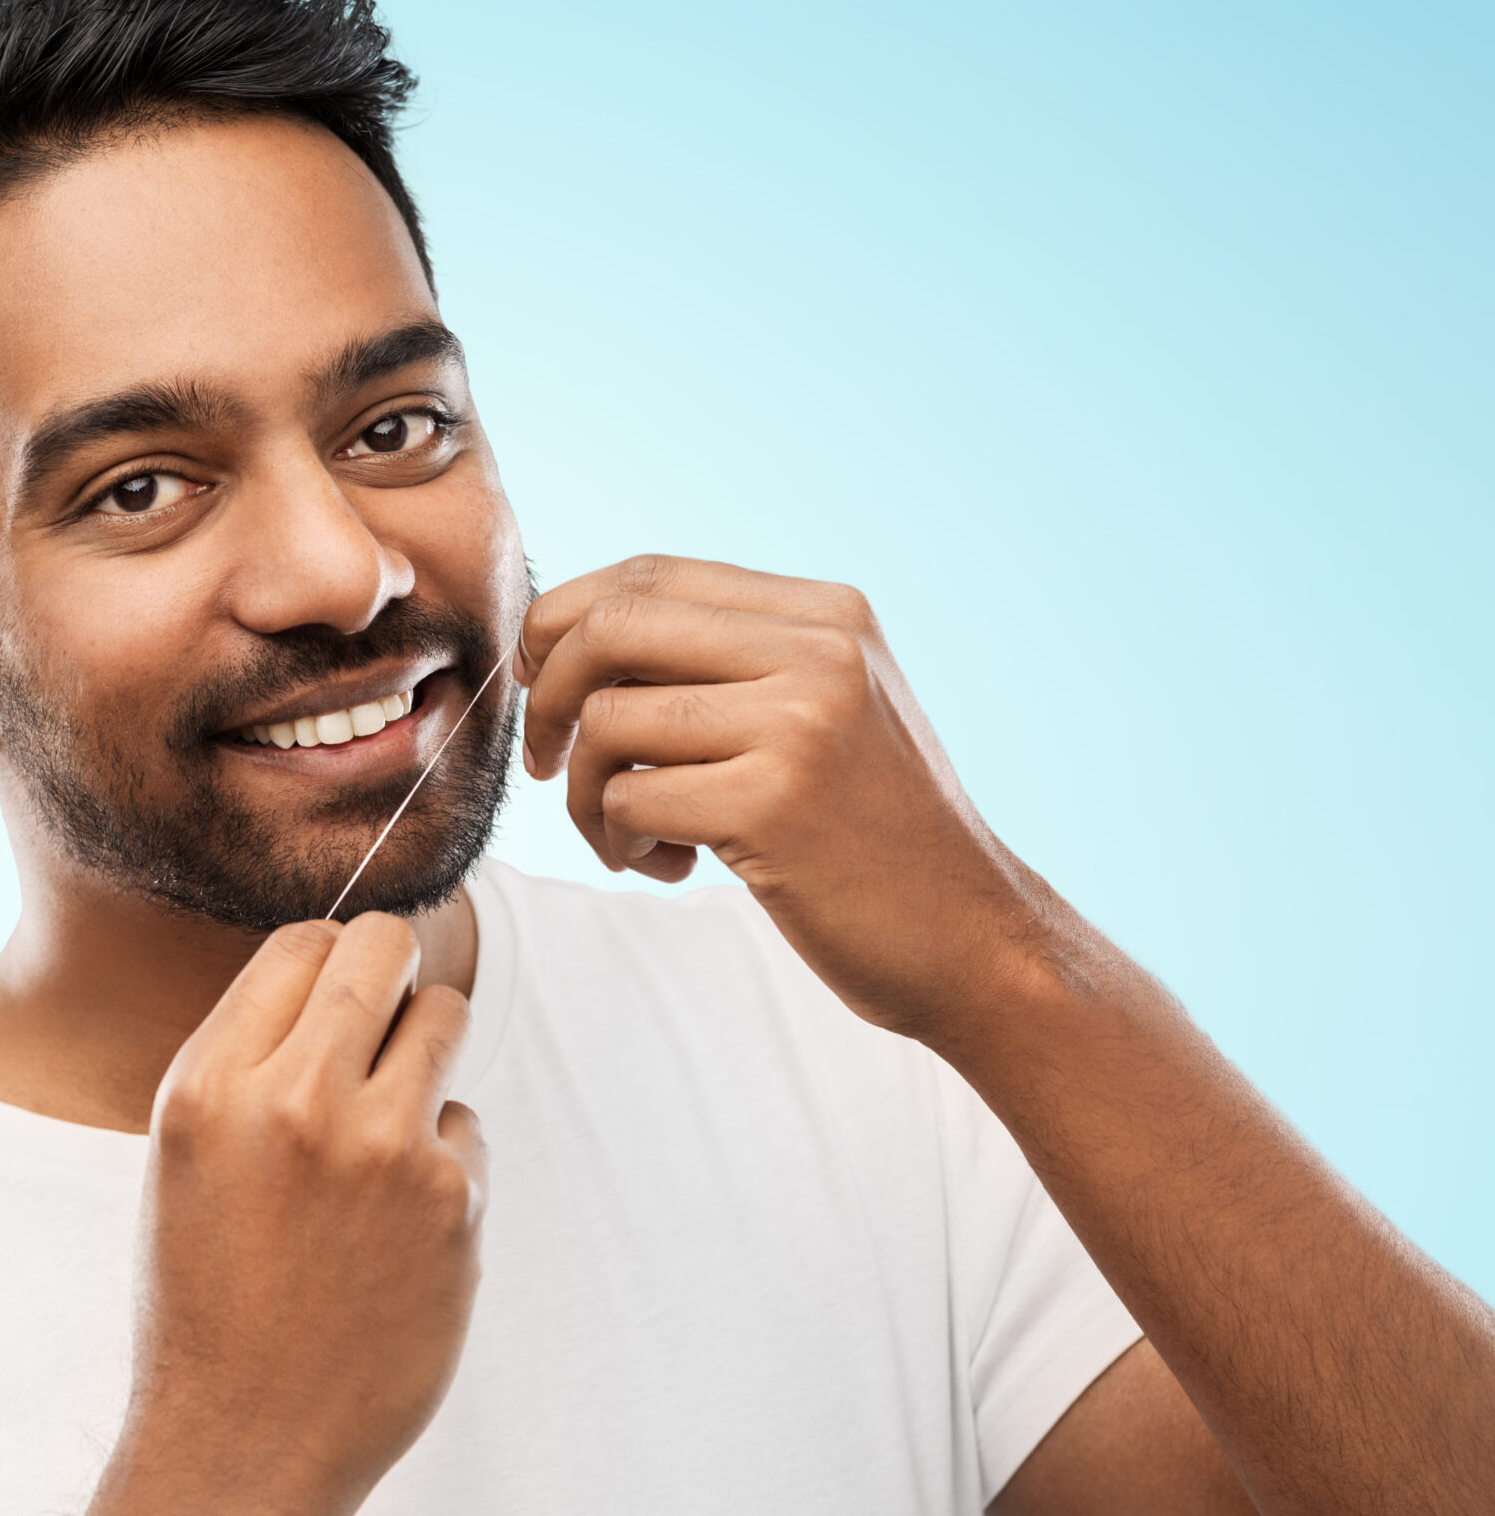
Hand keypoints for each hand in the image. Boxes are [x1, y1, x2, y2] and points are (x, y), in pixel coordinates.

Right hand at [78, 915, 486, 1515]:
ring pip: (446, 1017)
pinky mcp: (453, 1201)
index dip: (330, 956)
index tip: (340, 989)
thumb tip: (336, 966)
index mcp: (210, 1085)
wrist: (245, 1438)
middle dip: (393, 969)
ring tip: (388, 1121)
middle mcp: (295, 1100)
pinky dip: (443, 1159)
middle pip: (385, 946)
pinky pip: (468, 1125)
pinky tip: (395, 1224)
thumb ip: (250, 1060)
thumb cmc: (208, 1292)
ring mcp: (382, 1148)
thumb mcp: (189, 1155)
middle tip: (388, 1013)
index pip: (301, 942)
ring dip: (427, 1051)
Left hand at [516, 554, 1053, 1041]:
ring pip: (606, 722)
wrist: (972, 942)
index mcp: (827, 611)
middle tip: (546, 761)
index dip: (565, 622)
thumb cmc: (871, 835)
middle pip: (608, 628)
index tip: (544, 684)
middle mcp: (818, 649)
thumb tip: (569, 632)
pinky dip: (618, 840)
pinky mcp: (773, 805)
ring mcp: (799, 723)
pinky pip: (626, 799)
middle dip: (547, 697)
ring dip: (583, 793)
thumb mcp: (824, 710)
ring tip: (631, 837)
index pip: (648, 573)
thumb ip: (728, 659)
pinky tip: (670, 866)